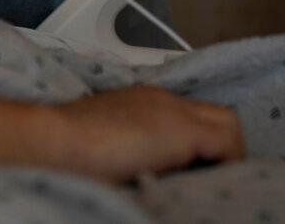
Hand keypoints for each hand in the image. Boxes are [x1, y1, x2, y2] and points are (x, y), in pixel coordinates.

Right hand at [51, 86, 245, 182]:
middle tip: (208, 178)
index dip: (199, 141)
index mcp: (140, 100)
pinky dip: (227, 164)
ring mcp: (174, 112)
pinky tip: (207, 185)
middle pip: (216, 114)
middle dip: (220, 147)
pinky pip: (229, 145)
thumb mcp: (103, 143)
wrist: (54, 141)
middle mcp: (161, 99)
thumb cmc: (66, 150)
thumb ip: (130, 147)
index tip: (193, 169)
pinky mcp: (184, 131)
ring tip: (209, 184)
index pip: (188, 113)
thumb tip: (143, 172)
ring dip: (225, 155)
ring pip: (229, 124)